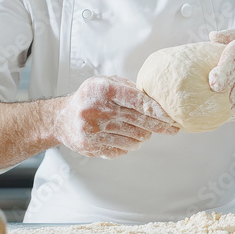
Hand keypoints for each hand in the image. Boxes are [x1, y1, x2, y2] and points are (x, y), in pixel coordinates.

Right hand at [52, 75, 178, 158]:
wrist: (62, 119)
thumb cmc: (90, 98)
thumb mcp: (106, 83)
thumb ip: (129, 88)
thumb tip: (156, 98)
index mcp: (103, 90)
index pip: (138, 102)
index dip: (158, 111)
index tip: (172, 117)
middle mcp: (98, 110)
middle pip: (139, 122)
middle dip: (159, 126)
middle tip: (171, 129)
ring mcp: (94, 130)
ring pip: (134, 139)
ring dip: (144, 137)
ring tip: (143, 132)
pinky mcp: (92, 146)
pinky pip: (122, 150)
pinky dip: (129, 145)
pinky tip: (126, 138)